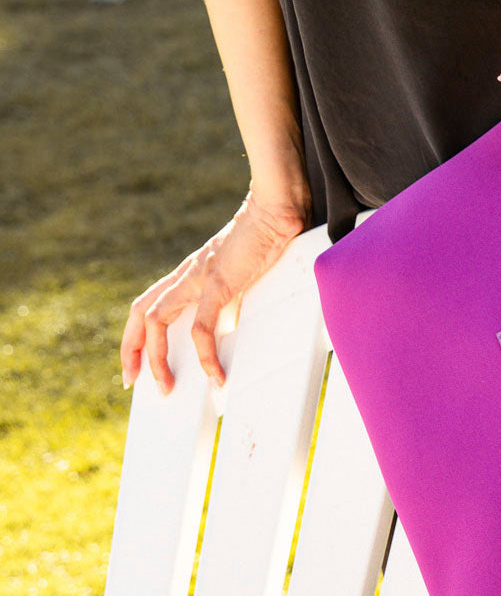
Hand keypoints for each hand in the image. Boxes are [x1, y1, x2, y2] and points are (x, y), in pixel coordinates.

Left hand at [119, 187, 309, 395]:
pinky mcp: (217, 283)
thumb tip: (233, 321)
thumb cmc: (267, 234)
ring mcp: (198, 278)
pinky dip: (205, 356)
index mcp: (191, 272)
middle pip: (140, 312)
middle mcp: (186, 275)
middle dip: (130, 349)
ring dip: (155, 357)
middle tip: (132, 381)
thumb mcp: (244, 272)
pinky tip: (216, 375)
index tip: (138, 364)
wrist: (276, 209)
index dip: (137, 334)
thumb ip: (232, 294)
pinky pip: (201, 328)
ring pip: (155, 321)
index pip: (149, 303)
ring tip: (166, 386)